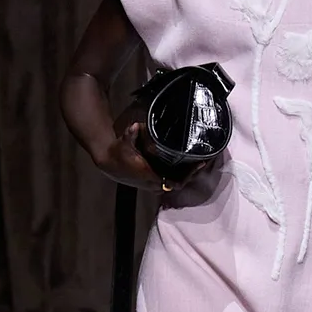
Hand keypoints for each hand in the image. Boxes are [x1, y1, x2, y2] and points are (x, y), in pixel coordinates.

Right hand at [92, 104, 206, 192]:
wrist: (109, 162)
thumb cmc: (118, 152)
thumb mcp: (124, 142)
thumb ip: (131, 134)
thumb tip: (136, 126)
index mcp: (150, 175)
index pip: (174, 182)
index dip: (188, 176)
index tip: (199, 165)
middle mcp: (153, 183)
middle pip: (178, 184)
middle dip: (190, 174)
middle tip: (202, 162)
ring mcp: (152, 185)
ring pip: (174, 184)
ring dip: (186, 175)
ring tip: (197, 163)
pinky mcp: (151, 182)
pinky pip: (169, 181)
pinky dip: (178, 175)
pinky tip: (186, 165)